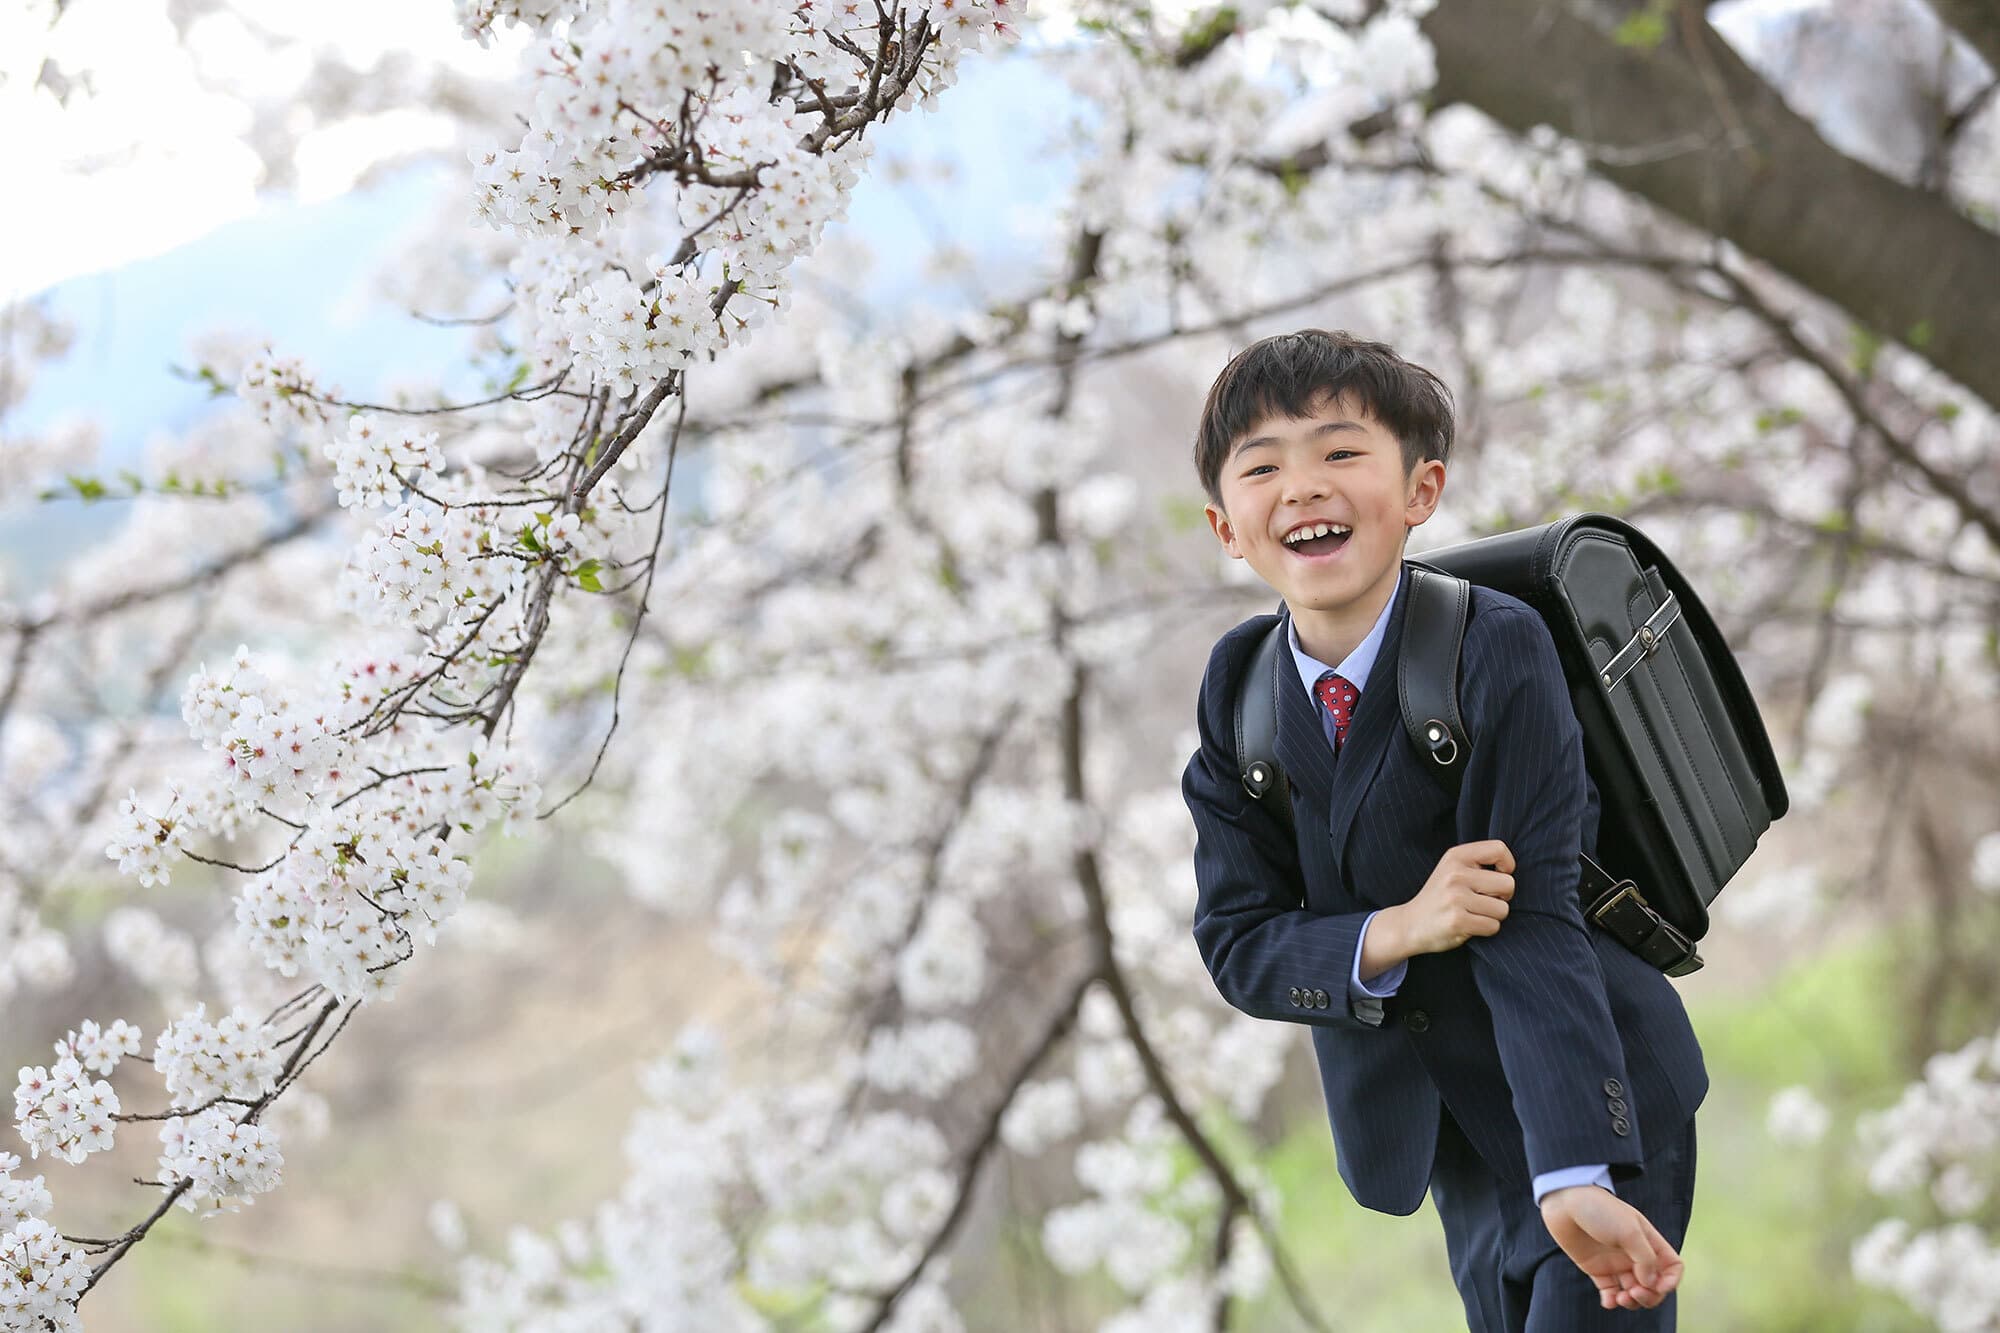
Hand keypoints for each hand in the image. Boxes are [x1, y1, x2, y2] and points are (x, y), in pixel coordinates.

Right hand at [1387, 839, 1515, 956]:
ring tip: (1473, 913)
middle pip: (1508, 884)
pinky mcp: (1457, 921)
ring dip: (1493, 916)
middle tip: (1484, 900)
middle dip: (1502, 897)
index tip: (1497, 876)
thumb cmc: (1440, 896)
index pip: (1499, 849)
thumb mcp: (1452, 869)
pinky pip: (1493, 927)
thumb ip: (1478, 863)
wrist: (1410, 924)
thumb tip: (1511, 869)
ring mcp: (1456, 898)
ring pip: (1503, 909)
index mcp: (1456, 856)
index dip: (1507, 866)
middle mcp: (1455, 874)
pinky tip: (1469, 925)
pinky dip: (1486, 929)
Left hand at [1539, 1185, 1682, 1310]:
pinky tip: (1609, 1301)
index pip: (1672, 1267)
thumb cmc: (1599, 1210)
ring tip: (1621, 1298)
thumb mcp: (1629, 1231)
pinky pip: (1610, 1292)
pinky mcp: (1597, 1269)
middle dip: (1650, 1296)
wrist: (1564, 1203)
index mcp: (1648, 1242)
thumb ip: (1645, 1259)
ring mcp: (1616, 1263)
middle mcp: (1635, 1254)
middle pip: (1654, 1285)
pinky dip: (1612, 1301)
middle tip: (1635, 1293)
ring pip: (1633, 1292)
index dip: (1670, 1281)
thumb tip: (1651, 1283)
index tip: (1658, 1286)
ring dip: (1632, 1302)